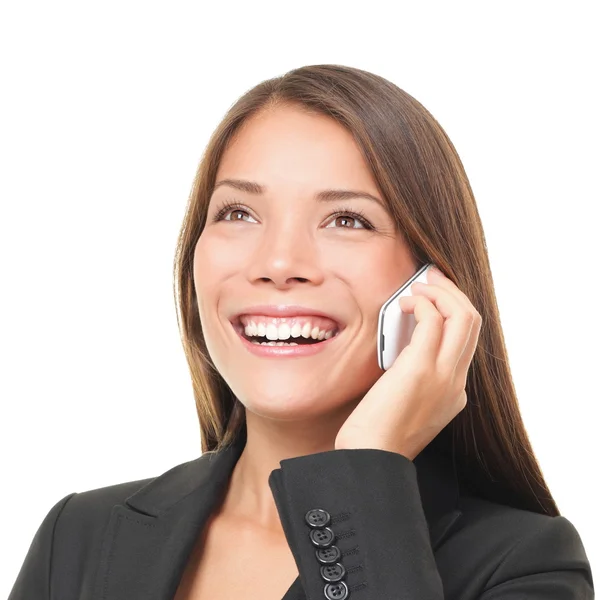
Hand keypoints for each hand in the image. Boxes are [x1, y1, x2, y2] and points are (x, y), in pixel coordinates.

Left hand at [334, 266, 481, 459]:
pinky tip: (404, 304)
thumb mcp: (405, 406)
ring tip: (417, 288)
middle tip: (429, 279)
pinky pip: (435, 320)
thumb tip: (401, 349)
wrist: (371, 461)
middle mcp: (457, 382)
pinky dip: (423, 303)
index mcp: (454, 392)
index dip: (452, 310)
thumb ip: (412, 378)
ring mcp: (445, 376)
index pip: (466, 340)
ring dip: (440, 292)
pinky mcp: (423, 369)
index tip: (433, 296)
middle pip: (473, 322)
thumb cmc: (377, 436)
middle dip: (452, 292)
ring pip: (464, 315)